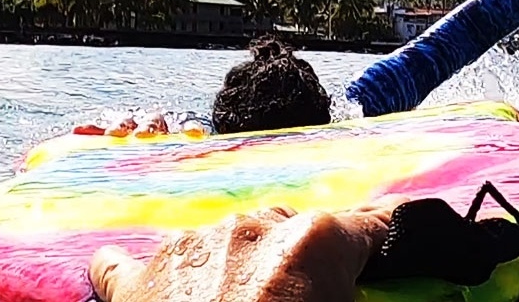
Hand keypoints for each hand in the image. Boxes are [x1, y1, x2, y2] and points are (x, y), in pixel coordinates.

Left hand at [89, 195, 408, 301]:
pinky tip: (156, 295)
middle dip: (306, 261)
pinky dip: (148, 278)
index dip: (382, 248)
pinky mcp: (135, 281)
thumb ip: (357, 300)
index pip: (371, 225)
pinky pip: (130, 265)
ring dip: (241, 268)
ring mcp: (187, 248)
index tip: (388, 263)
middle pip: (295, 228)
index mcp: (315, 241)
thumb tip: (357, 297)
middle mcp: (252, 230)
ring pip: (227, 241)